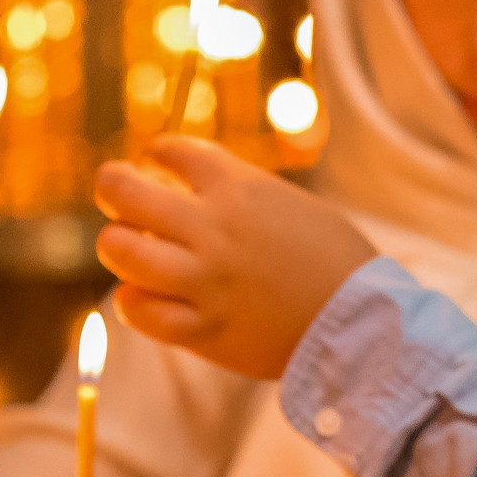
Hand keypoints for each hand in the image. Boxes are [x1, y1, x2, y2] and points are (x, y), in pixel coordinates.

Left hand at [92, 137, 376, 380]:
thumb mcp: (289, 205)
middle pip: (125, 191)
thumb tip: (192, 190)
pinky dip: (133, 303)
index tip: (155, 162)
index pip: (170, 150)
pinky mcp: (204, 327)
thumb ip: (239, 195)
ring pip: (122, 251)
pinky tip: (140, 297)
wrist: (364, 321)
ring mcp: (204, 279)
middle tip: (119, 196)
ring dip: (118, 245)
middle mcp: (213, 228)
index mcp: (240, 189)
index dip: (155, 153)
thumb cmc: (334, 259)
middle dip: (113, 187)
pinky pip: (141, 313)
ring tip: (128, 247)